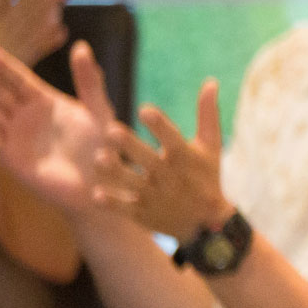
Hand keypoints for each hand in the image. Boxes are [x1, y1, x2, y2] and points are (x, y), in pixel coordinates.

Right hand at [0, 42, 112, 212]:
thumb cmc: (105, 148)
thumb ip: (89, 81)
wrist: (101, 185)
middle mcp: (27, 116)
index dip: (1, 64)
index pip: (18, 79)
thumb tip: (81, 46)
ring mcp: (16, 135)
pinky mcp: (9, 155)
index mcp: (46, 102)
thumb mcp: (99, 110)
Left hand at [91, 80, 232, 240]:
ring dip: (115, 172)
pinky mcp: (143, 214)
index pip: (172, 138)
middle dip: (130, 146)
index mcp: (185, 157)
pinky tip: (96, 193)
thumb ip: (207, 114)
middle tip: (111, 129)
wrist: (208, 225)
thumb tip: (210, 81)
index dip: (159, 125)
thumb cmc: (207, 177)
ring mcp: (155, 196)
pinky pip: (124, 209)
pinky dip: (112, 203)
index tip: (145, 110)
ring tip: (99, 159)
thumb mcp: (211, 146)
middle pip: (147, 159)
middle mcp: (169, 176)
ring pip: (131, 183)